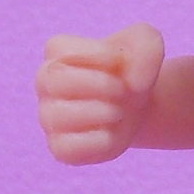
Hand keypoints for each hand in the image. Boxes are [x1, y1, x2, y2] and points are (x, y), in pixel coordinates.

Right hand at [36, 24, 165, 165]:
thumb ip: (145, 45)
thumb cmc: (132, 70)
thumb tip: (133, 83)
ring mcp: (49, 118)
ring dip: (101, 112)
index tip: (119, 61)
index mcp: (57, 53)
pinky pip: (68, 149)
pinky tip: (111, 133)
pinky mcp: (60, 148)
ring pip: (58, 116)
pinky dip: (98, 142)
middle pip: (55, 81)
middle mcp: (45, 84)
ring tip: (119, 112)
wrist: (138, 107)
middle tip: (123, 90)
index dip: (100, 55)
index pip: (60, 49)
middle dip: (100, 84)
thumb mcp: (148, 44)